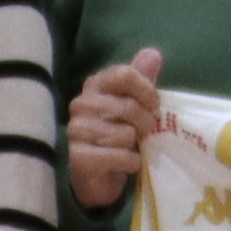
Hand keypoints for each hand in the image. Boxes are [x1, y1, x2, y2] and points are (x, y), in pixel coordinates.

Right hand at [68, 48, 167, 210]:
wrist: (98, 177)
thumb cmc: (116, 136)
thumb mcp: (132, 105)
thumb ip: (141, 80)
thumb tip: (153, 53)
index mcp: (94, 86)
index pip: (124, 74)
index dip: (147, 91)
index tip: (154, 106)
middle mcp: (81, 104)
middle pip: (128, 106)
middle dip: (146, 123)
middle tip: (145, 133)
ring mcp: (76, 130)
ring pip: (125, 134)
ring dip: (136, 146)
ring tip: (131, 149)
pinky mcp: (77, 157)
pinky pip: (119, 156)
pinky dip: (130, 163)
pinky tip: (126, 163)